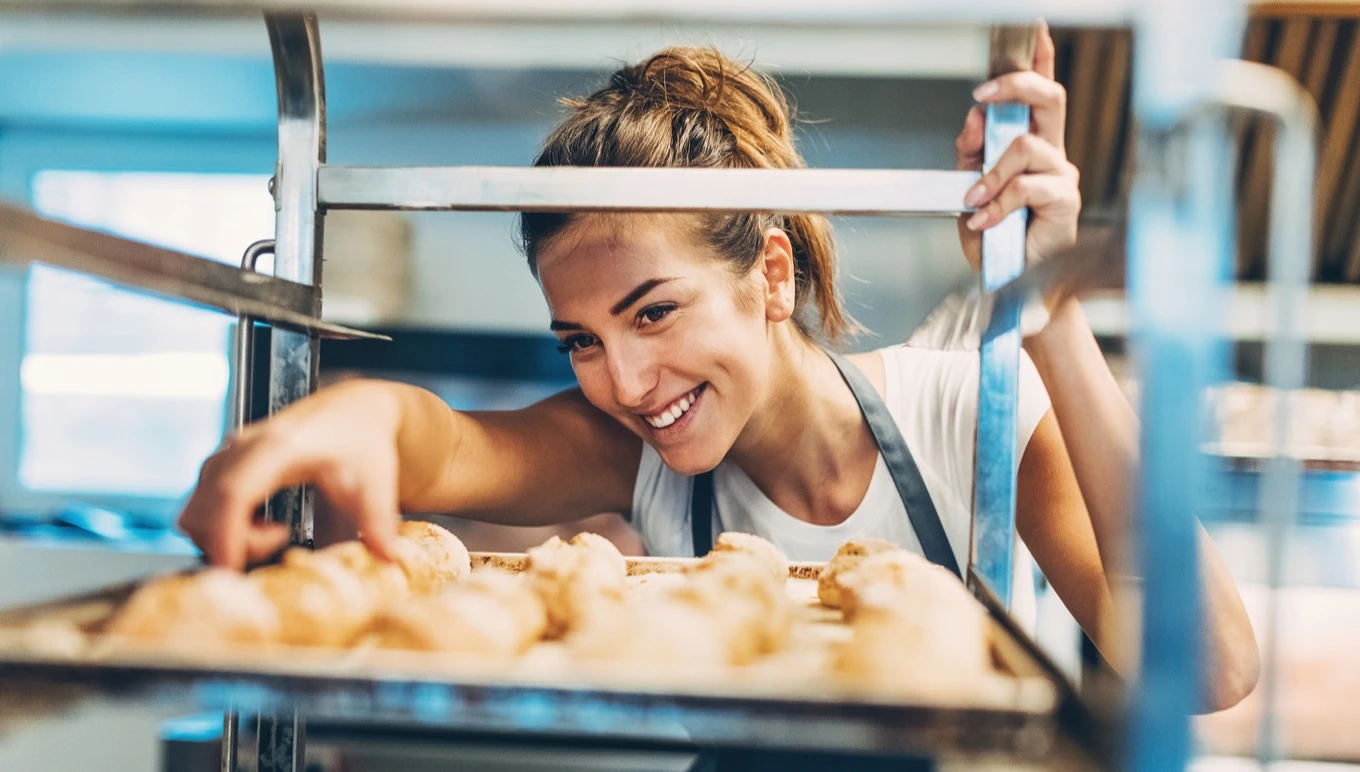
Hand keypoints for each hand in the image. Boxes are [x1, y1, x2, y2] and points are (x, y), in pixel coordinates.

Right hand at [177, 380, 402, 569]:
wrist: (354, 411)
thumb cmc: (363, 441)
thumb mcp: (377, 483)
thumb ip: (379, 522)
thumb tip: (388, 559)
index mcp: (278, 447)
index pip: (233, 493)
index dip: (226, 536)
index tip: (232, 573)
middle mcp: (242, 447)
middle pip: (204, 509)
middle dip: (230, 544)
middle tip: (281, 542)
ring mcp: (227, 453)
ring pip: (196, 511)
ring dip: (225, 535)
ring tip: (276, 532)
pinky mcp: (222, 463)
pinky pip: (201, 506)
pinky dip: (222, 526)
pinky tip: (264, 523)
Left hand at [955, 20, 1080, 279]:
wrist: (1006, 286)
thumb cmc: (992, 238)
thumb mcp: (967, 188)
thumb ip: (970, 152)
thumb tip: (974, 118)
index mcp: (1030, 145)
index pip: (1039, 93)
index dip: (1040, 57)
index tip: (1033, 28)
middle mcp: (1051, 154)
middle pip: (1050, 98)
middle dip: (1016, 86)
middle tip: (983, 96)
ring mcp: (1061, 175)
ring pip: (1027, 146)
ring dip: (991, 172)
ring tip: (973, 199)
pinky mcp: (1065, 201)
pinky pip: (1027, 186)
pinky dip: (998, 202)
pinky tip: (984, 220)